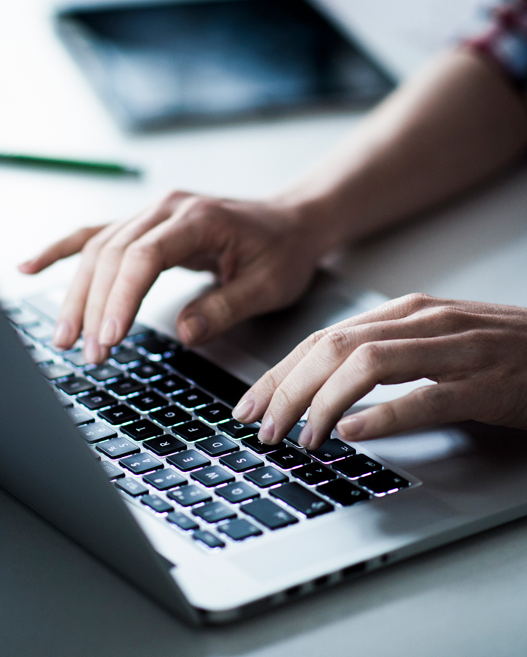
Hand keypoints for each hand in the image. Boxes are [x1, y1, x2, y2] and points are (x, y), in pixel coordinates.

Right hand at [19, 191, 322, 361]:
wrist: (291, 222)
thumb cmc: (284, 251)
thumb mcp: (269, 285)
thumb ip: (225, 306)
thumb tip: (182, 331)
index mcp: (199, 219)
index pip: (144, 256)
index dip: (121, 297)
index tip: (109, 337)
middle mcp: (168, 209)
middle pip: (113, 253)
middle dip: (95, 305)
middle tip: (87, 352)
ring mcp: (152, 213)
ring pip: (99, 248)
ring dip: (77, 292)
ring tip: (64, 335)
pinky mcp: (146, 225)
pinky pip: (96, 235)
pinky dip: (62, 250)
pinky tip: (32, 266)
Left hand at [231, 293, 526, 445]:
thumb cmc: (497, 350)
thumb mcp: (431, 341)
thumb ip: (382, 353)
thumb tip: (322, 385)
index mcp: (405, 312)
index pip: (323, 338)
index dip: (280, 372)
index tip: (251, 403)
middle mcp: (423, 322)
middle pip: (334, 347)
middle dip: (287, 388)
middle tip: (261, 426)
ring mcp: (455, 350)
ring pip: (368, 365)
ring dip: (324, 403)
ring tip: (302, 436)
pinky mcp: (484, 384)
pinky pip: (425, 397)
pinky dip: (382, 416)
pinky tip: (354, 433)